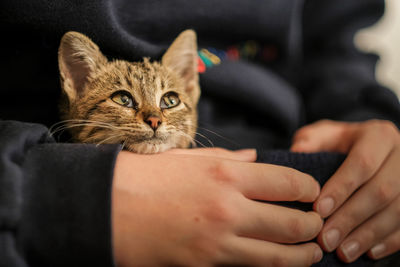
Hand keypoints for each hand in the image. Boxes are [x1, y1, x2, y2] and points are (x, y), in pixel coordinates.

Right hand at [112, 148, 322, 266]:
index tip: (312, 192)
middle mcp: (229, 208)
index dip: (309, 189)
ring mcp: (218, 243)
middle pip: (293, 223)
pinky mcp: (206, 266)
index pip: (288, 182)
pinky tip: (277, 262)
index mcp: (226, 174)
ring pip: (280, 256)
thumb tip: (255, 158)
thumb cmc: (147, 176)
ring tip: (312, 252)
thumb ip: (228, 158)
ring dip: (303, 255)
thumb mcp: (189, 158)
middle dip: (313, 226)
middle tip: (318, 225)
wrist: (107, 208)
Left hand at [291, 119, 399, 262]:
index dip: (341, 188)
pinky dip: (389, 242)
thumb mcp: (326, 134)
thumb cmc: (341, 144)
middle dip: (350, 218)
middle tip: (325, 239)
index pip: (362, 163)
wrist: (370, 149)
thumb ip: (312, 140)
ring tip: (342, 251)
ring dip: (368, 235)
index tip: (318, 210)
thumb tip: (298, 150)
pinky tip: (368, 252)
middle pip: (381, 191)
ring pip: (397, 211)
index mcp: (379, 136)